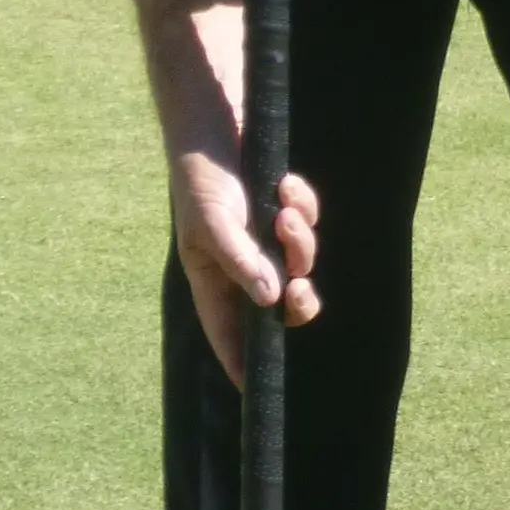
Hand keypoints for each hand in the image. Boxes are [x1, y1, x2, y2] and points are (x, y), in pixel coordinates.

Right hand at [172, 148, 321, 389]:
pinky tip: (287, 184)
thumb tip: (270, 298)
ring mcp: (267, 238)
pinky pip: (309, 223)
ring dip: (300, 240)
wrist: (217, 117)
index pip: (231, 337)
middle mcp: (243, 265)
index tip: (263, 392)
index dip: (247, 364)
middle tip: (303, 287)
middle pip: (282, 306)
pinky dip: (303, 206)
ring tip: (285, 210)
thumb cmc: (201, 174)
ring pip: (301, 261)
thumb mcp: (212, 220)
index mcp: (214, 280)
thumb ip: (240, 259)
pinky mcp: (286, 210)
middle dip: (298, 300)